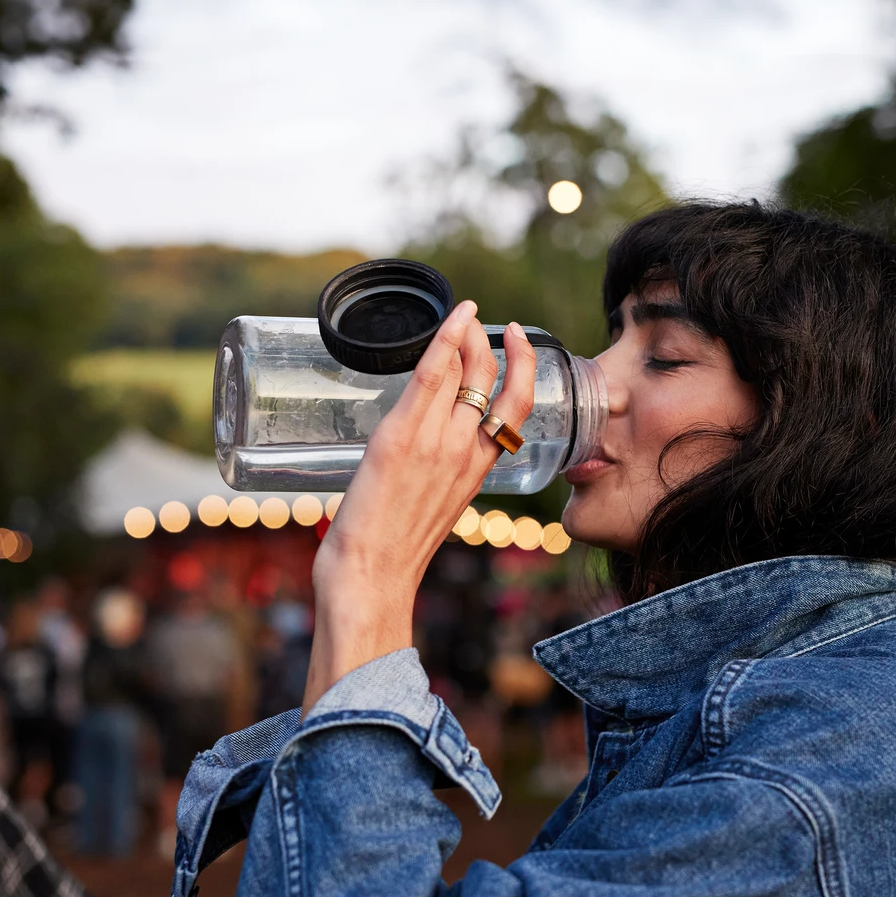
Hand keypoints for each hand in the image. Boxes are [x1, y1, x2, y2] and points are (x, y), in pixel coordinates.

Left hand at [302, 302, 536, 713]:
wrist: (372, 580)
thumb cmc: (393, 555)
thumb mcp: (432, 508)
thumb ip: (436, 475)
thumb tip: (423, 455)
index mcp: (478, 470)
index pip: (515, 407)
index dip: (522, 366)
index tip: (513, 340)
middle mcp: (466, 452)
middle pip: (493, 380)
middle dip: (488, 342)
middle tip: (475, 321)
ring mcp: (436, 443)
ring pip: (465, 372)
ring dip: (465, 335)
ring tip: (460, 316)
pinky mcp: (401, 437)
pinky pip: (432, 377)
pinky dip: (445, 341)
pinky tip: (452, 318)